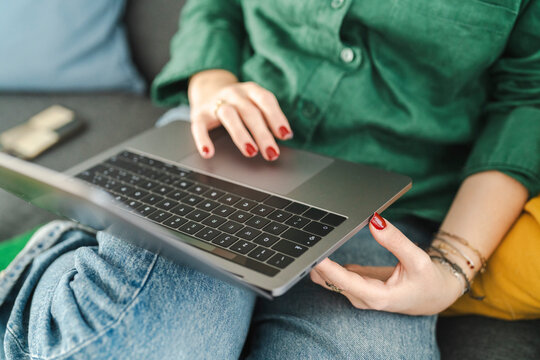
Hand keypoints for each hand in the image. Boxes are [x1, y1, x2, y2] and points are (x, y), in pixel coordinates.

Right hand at [188, 69, 292, 159]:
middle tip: (272, 152)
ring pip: (228, 116)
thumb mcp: (254, 103)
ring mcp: (215, 102)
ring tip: (251, 152)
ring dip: (241, 135)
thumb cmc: (238, 102)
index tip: (285, 135)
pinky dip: (203, 140)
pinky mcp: (199, 114)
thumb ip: (267, 116)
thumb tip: (284, 135)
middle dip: (262, 134)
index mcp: (251, 90)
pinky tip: (208, 153)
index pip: (266, 101)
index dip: (276, 117)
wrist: (207, 88)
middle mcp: (234, 94)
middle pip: (250, 112)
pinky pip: (199, 126)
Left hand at [310, 213, 464, 314]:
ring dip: (318, 262)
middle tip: (305, 240)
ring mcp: (355, 293)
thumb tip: (375, 221)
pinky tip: (320, 248)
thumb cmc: (427, 281)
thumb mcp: (418, 259)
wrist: (432, 296)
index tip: (314, 254)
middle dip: (317, 261)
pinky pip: (332, 276)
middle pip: (330, 280)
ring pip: (327, 279)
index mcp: (377, 296)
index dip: (326, 267)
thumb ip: (396, 241)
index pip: (344, 281)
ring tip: (310, 241)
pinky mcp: (353, 286)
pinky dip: (326, 263)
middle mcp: (362, 298)